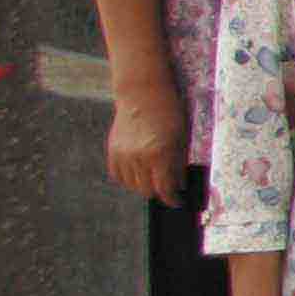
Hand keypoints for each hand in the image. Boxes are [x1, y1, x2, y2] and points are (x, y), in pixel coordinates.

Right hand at [107, 72, 187, 205]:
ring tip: (154, 179)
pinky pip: (118, 175)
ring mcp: (123, 154)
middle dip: (159, 193)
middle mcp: (139, 157)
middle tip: (168, 190)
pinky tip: (138, 174)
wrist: (142, 93)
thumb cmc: (169, 113)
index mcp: (160, 154)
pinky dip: (128, 178)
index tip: (177, 201)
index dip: (172, 199)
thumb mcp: (181, 138)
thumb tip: (178, 186)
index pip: (164, 189)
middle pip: (147, 190)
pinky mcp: (113, 150)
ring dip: (144, 186)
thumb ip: (178, 164)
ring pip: (132, 185)